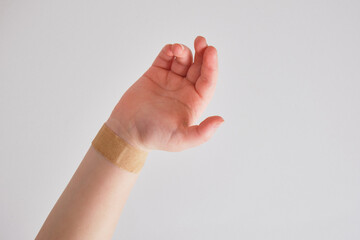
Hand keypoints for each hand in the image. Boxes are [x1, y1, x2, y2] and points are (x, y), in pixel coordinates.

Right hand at [106, 36, 223, 151]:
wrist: (128, 131)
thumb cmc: (155, 137)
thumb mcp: (181, 139)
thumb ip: (202, 133)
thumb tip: (221, 120)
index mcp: (195, 102)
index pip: (207, 81)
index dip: (211, 66)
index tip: (211, 51)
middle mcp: (185, 89)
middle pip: (198, 67)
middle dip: (202, 53)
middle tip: (201, 41)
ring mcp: (170, 80)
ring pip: (182, 60)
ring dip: (183, 51)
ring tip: (177, 49)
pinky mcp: (155, 74)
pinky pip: (165, 58)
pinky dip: (169, 51)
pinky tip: (170, 50)